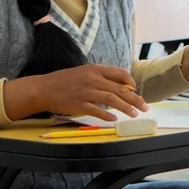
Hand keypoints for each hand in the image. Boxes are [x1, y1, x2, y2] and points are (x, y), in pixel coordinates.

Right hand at [4, 64, 148, 121]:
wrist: (44, 88)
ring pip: (112, 100)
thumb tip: (119, 86)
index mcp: (95, 69)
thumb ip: (101, 77)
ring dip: (126, 108)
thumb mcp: (84, 72)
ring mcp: (86, 93)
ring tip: (135, 114)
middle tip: (145, 107)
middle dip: (135, 99)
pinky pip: (97, 111)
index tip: (136, 90)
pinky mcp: (80, 105)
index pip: (120, 73)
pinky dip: (107, 116)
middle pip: (120, 89)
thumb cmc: (65, 81)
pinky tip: (114, 119)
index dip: (131, 82)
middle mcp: (92, 79)